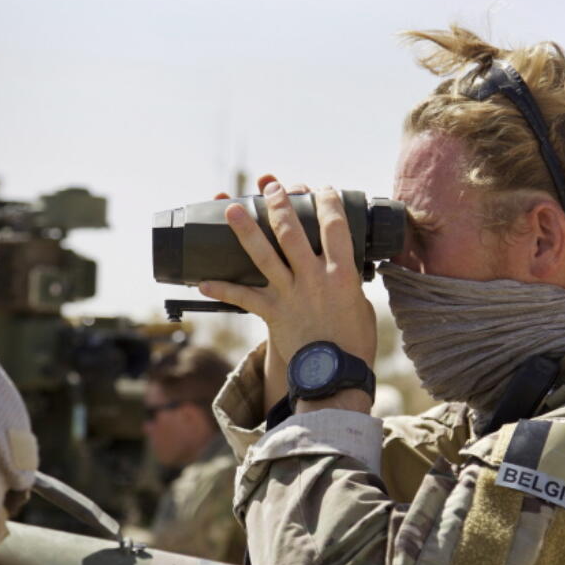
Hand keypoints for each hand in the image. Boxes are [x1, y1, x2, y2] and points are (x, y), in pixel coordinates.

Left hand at [199, 174, 376, 411]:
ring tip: (231, 209)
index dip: (326, 203)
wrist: (335, 377)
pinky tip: (202, 282)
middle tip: (271, 187)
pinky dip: (222, 290)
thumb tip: (343, 270)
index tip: (320, 189)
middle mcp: (313, 279)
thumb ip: (348, 284)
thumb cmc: (354, 344)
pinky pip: (244, 299)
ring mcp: (290, 295)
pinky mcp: (273, 314)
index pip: (334, 227)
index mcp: (341, 274)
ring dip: (245, 231)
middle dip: (280, 204)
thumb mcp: (361, 306)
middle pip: (292, 232)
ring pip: (264, 256)